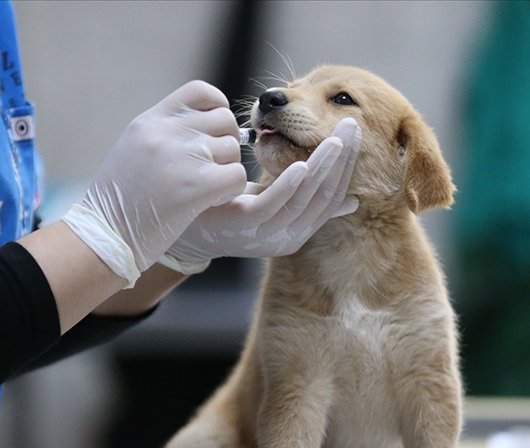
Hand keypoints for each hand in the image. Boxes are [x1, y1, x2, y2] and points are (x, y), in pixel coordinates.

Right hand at [62, 81, 246, 286]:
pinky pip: (237, 176)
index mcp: (149, 121)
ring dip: (227, 168)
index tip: (214, 128)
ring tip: (206, 187)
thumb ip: (164, 133)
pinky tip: (211, 200)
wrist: (106, 236)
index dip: (217, 106)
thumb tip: (205, 124)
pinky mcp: (198, 186)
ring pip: (233, 149)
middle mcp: (166, 133)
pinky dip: (230, 190)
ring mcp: (182, 157)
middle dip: (226, 142)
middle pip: (224, 119)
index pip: (200, 91)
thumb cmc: (119, 201)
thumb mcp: (133, 150)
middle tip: (212, 166)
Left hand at [159, 118, 361, 273]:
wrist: (174, 224)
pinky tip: (301, 164)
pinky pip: (273, 206)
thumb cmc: (222, 205)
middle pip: (324, 198)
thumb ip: (304, 198)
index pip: (332, 197)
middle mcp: (286, 238)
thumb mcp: (269, 201)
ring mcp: (265, 236)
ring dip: (323, 168)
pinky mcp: (243, 227)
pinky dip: (290, 186)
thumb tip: (351, 201)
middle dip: (342, 162)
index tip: (356, 133)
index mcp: (295, 231)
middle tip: (353, 128)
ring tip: (335, 140)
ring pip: (304, 201)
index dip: (347, 166)